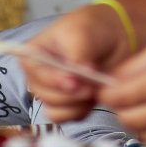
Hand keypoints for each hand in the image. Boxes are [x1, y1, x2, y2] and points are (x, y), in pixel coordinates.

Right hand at [22, 4, 134, 121]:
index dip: (52, 80)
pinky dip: (82, 111)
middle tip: (91, 86)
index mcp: (33, 54)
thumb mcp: (82, 34)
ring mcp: (53, 91)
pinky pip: (69, 118)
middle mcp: (39, 75)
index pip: (33, 72)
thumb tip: (78, 75)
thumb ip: (77, 55)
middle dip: (70, 94)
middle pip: (44, 96)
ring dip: (76, 105)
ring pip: (55, 112)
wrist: (112, 37)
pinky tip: (93, 96)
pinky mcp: (67, 104)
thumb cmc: (92, 28)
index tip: (74, 80)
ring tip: (94, 89)